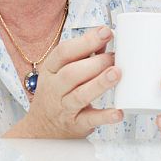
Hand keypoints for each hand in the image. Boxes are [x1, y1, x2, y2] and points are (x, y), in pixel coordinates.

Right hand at [4, 26, 122, 138]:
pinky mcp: (76, 125)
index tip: (106, 32)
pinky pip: (90, 120)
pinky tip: (118, 112)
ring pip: (80, 95)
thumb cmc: (58, 93)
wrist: (42, 128)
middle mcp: (55, 89)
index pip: (63, 52)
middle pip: (71, 74)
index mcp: (51, 70)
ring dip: (100, 83)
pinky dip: (105, 116)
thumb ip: (84, 55)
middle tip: (114, 57)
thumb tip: (106, 37)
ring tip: (117, 73)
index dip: (86, 41)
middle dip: (95, 63)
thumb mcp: (62, 71)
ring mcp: (64, 108)